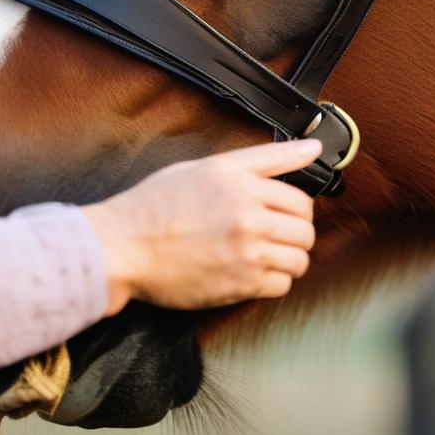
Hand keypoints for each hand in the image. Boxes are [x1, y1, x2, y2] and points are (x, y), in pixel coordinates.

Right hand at [84, 140, 321, 314]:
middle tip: (273, 236)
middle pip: (305, 232)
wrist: (122, 247)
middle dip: (295, 235)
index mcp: (242, 184)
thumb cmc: (156, 205)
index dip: (295, 209)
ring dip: (288, 260)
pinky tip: (253, 272)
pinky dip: (273, 282)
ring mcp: (245, 253)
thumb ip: (266, 157)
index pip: (301, 200)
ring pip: (298, 261)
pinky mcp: (238, 284)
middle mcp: (248, 217)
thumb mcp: (208, 167)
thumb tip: (312, 148)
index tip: (281, 214)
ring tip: (265, 255)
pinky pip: (281, 286)